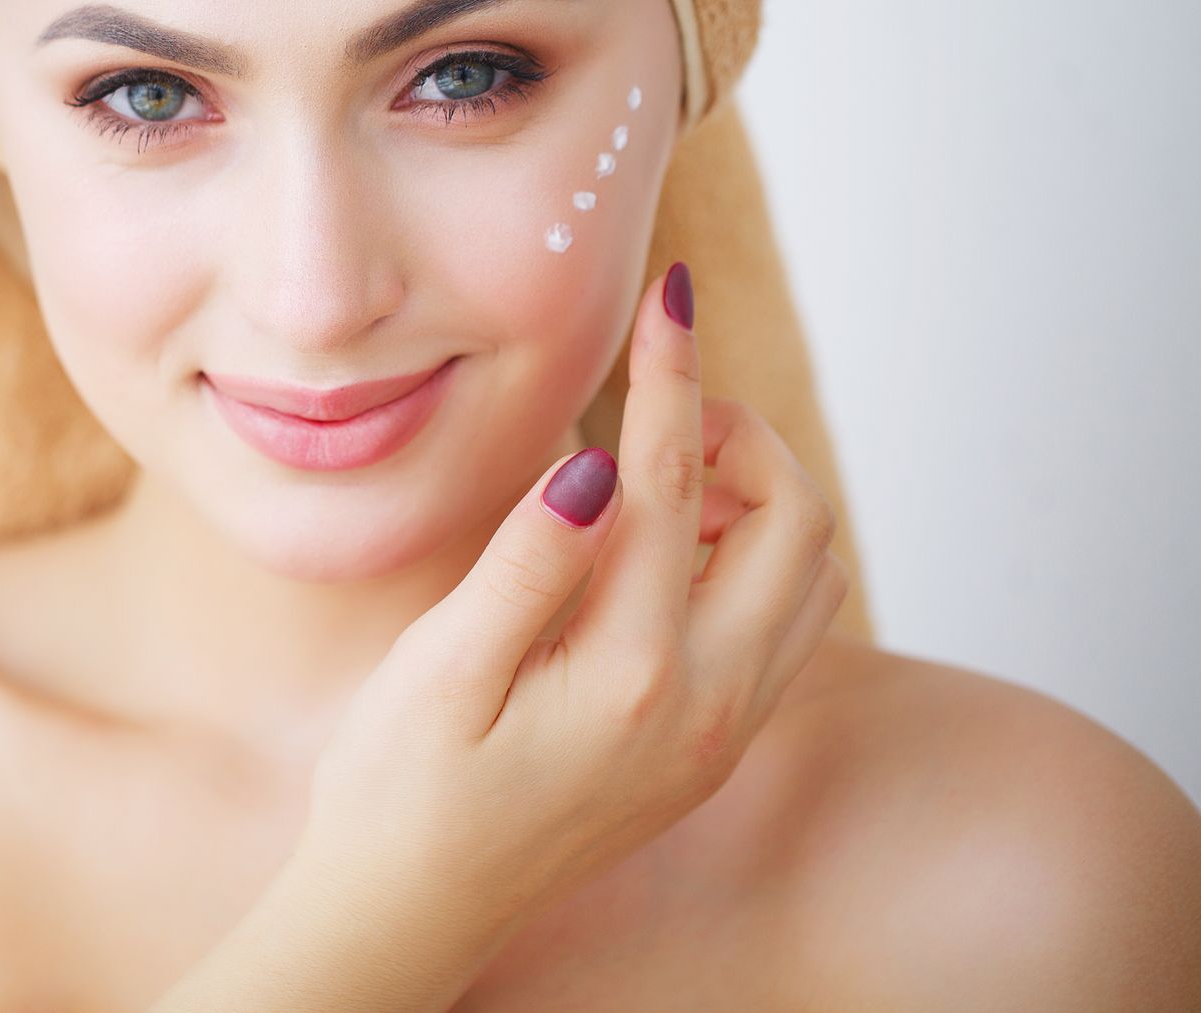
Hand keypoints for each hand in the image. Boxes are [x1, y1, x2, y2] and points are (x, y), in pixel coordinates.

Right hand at [294, 261, 847, 954]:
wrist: (411, 912)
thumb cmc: (400, 790)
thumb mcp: (438, 673)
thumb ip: (526, 565)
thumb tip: (592, 463)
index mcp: (634, 673)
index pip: (674, 484)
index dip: (673, 374)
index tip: (671, 293)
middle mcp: (707, 705)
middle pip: (794, 523)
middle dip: (739, 438)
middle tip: (649, 409)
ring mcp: (719, 733)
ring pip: (805, 575)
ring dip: (754, 499)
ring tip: (652, 477)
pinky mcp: (708, 747)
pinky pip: (777, 626)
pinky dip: (745, 557)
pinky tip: (657, 550)